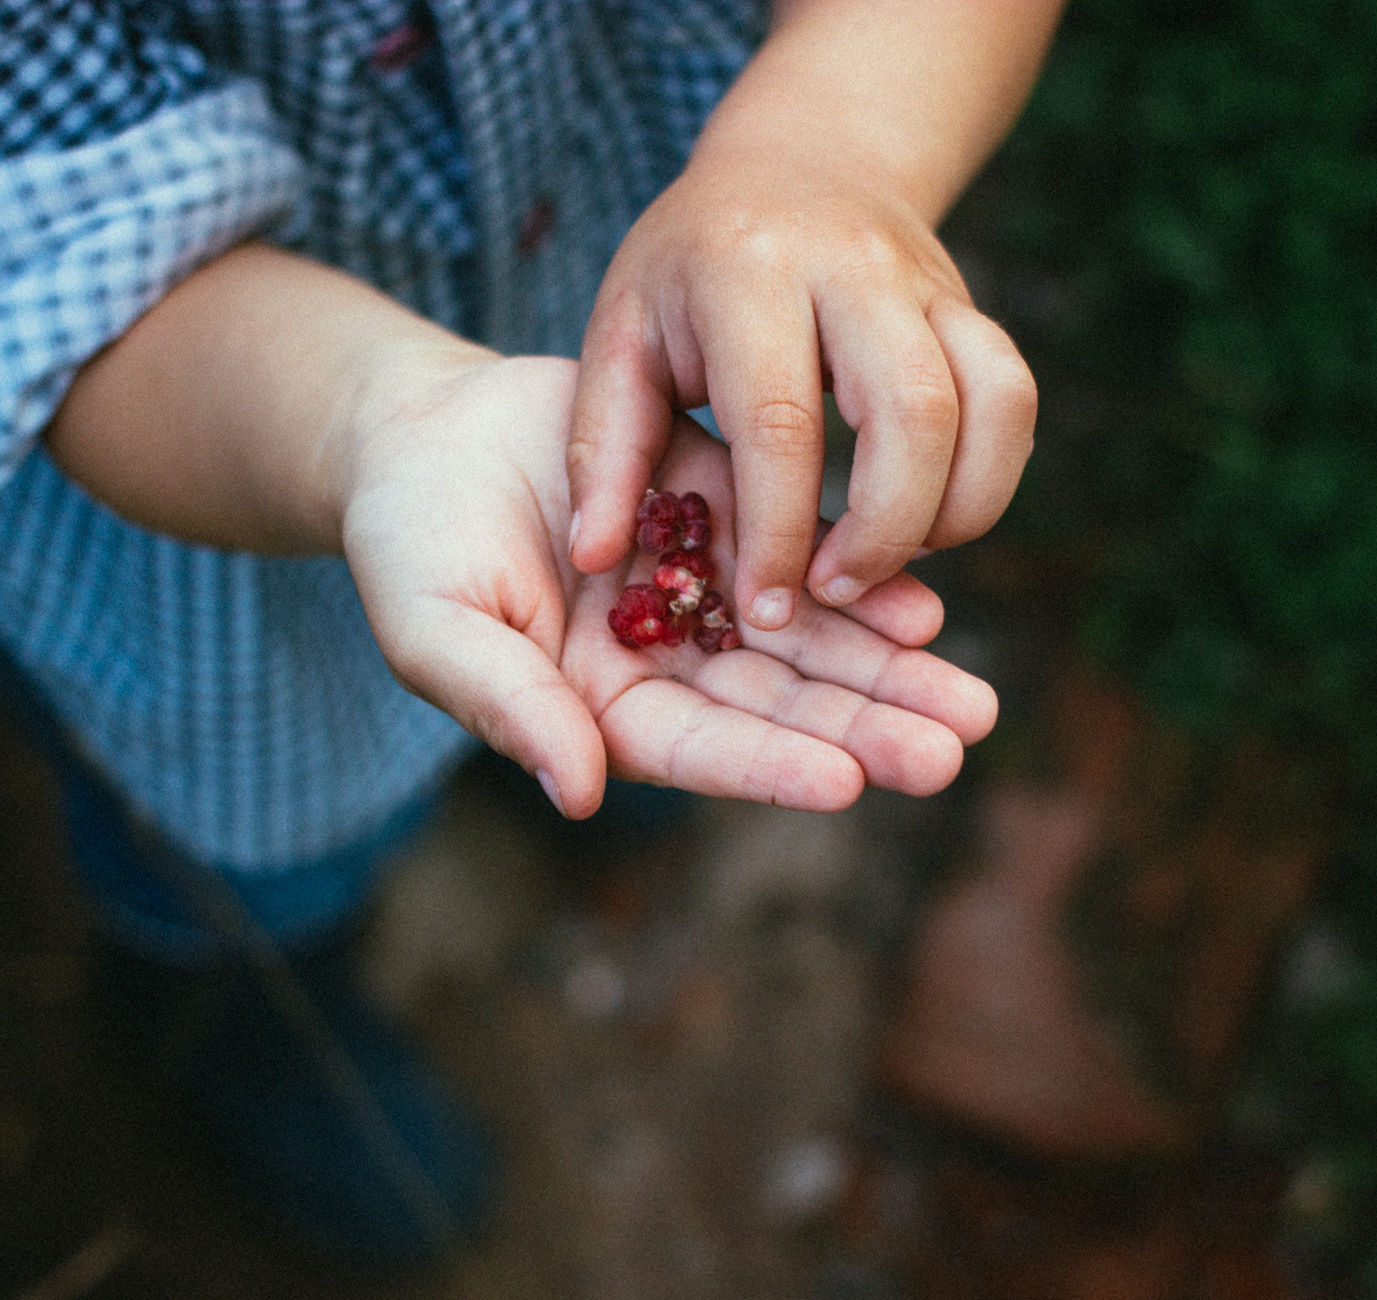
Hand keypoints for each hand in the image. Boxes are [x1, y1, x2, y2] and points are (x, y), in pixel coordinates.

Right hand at [341, 356, 996, 817]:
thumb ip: (508, 703)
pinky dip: (859, 582)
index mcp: (599, 710)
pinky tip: (922, 609)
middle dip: (863, 728)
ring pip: (806, 641)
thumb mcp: (437, 624)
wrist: (421, 432)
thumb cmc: (407, 539)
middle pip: (775, 708)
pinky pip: (800, 552)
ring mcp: (700, 592)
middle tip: (951, 747)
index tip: (845, 781)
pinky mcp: (724, 516)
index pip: (695, 749)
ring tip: (969, 698)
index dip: (767, 764)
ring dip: (886, 668)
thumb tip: (581, 791)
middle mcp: (665, 665)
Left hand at [566, 138, 1037, 630]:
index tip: (765, 609)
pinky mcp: (973, 308)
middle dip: (883, 531)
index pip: (782, 422)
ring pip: (989, 403)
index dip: (780, 532)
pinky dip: (987, 479)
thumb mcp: (622, 335)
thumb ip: (604, 448)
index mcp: (750, 274)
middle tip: (832, 592)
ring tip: (888, 562)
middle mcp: (854, 269)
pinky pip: (1015, 400)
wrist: (798, 163)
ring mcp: (928, 283)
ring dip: (953, 510)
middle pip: (913, 411)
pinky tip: (927, 521)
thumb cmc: (690, 271)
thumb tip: (594, 557)